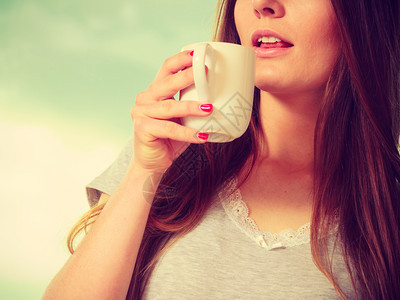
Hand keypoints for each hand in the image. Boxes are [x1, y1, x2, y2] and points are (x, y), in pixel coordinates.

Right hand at [130, 50, 211, 173]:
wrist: (153, 163)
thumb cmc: (170, 139)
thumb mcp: (182, 118)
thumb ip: (192, 104)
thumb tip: (224, 96)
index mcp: (155, 91)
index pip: (167, 68)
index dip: (181, 59)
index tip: (198, 53)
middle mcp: (145, 98)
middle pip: (167, 83)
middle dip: (188, 76)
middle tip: (207, 73)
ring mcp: (141, 112)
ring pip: (170, 107)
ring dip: (191, 107)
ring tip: (210, 109)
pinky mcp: (142, 128)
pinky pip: (169, 129)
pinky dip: (187, 133)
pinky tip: (202, 136)